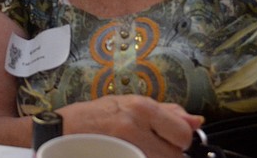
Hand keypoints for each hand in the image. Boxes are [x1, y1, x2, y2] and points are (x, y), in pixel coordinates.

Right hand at [56, 95, 202, 157]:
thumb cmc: (93, 117)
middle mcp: (137, 127)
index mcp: (142, 108)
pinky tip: (128, 155)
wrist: (61, 131)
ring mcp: (128, 149)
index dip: (180, 139)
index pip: (183, 133)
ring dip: (155, 157)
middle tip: (151, 146)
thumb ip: (165, 111)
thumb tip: (196, 120)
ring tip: (137, 150)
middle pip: (176, 154)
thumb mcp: (128, 103)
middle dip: (169, 152)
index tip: (171, 139)